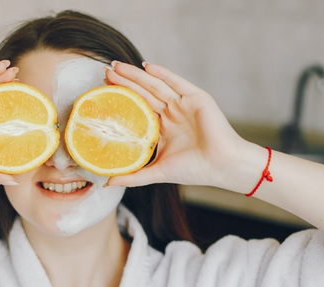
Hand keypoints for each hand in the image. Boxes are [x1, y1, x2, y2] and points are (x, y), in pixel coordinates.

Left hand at [102, 61, 257, 192]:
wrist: (221, 166)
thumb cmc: (194, 170)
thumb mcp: (157, 172)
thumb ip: (133, 176)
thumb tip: (107, 182)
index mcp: (162, 128)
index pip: (136, 109)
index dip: (121, 99)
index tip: (101, 92)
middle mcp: (171, 113)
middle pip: (142, 93)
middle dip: (123, 82)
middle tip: (104, 71)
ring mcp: (182, 104)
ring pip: (154, 85)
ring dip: (136, 75)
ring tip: (116, 66)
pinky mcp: (196, 98)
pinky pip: (175, 82)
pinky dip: (161, 73)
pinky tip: (145, 66)